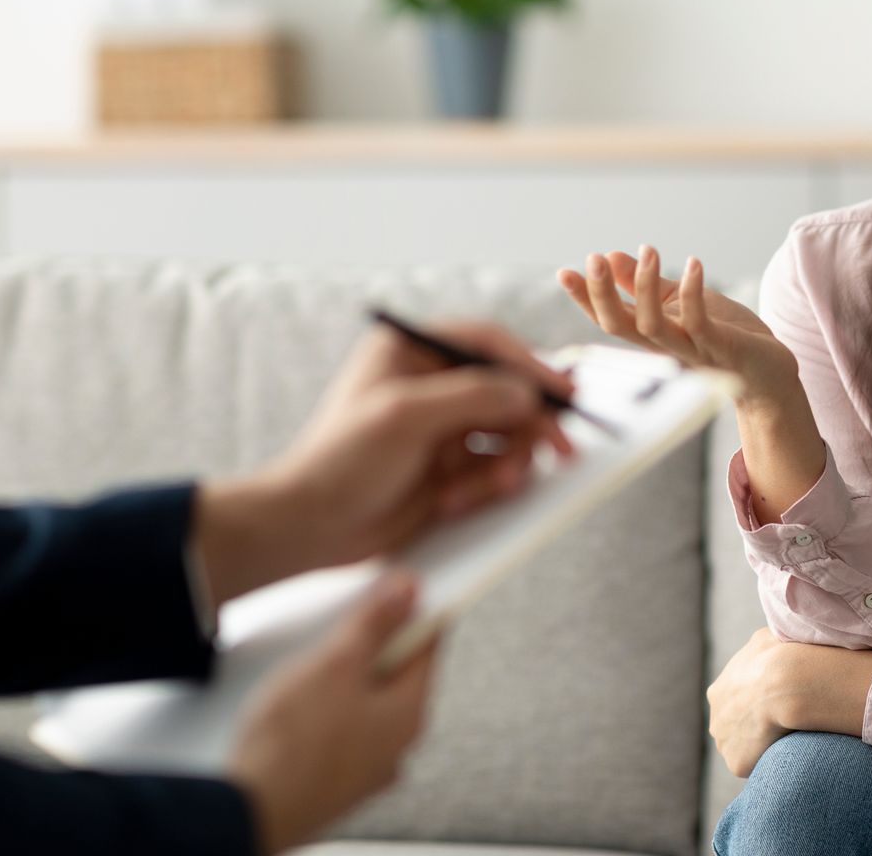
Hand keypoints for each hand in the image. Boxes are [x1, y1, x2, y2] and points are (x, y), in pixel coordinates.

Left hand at [198, 321, 577, 605]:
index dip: (528, 364)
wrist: (310, 528)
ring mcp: (440, 426)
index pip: (485, 343)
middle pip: (506, 388)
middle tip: (557, 448)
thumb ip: (472, 396)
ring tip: (497, 485)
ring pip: (506, 431)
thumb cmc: (341, 462)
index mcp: (410, 351)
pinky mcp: (447, 467)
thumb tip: (527, 392)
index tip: (561, 392)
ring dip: (508, 460)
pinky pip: (492, 467)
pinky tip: (455, 502)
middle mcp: (429, 383)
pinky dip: (487, 485)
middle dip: (529, 422)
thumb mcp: (405, 416)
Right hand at [230, 574, 437, 852]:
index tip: (394, 590)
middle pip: (395, 676)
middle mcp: (396, 747)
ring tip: (308, 671)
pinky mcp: (333, 784)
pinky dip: (325, 715)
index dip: (413, 611)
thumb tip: (408, 591)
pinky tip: (296, 711)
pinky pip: (339, 735)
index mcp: (409, 714)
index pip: (428, 647)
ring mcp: (365, 770)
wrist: (248, 811)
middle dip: (371, 647)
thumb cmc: (293, 742)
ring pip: (364, 707)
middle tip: (340, 629)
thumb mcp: (336, 663)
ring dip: (344, 683)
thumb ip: (375, 622)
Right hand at [556, 246, 799, 408]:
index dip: (584, 298)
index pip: (608, 319)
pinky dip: (692, 293)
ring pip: (653, 327)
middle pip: (619, 328)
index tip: (564, 271)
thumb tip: (611, 256)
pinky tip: (693, 264)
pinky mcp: (720, 348)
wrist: (769, 370)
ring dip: (645, 287)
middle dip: (601, 294)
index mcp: (651, 336)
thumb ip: (645, 285)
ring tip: (649, 250)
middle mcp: (664, 347)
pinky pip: (698, 325)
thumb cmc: (724, 335)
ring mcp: (691, 350)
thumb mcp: (679, 302)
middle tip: (593, 258)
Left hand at [707, 627, 793, 777]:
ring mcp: (725, 744)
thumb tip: (768, 643)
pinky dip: (770, 761)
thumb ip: (759, 648)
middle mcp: (715, 720)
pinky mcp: (737, 763)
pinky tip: (788, 751)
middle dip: (752, 728)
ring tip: (788, 739)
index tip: (775, 704)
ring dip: (760, 747)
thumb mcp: (765, 638)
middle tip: (782, 724)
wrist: (787, 683)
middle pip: (734, 728)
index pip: (734, 703)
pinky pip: (756, 765)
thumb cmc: (781, 656)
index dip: (755, 704)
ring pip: (743, 748)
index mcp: (717, 692)